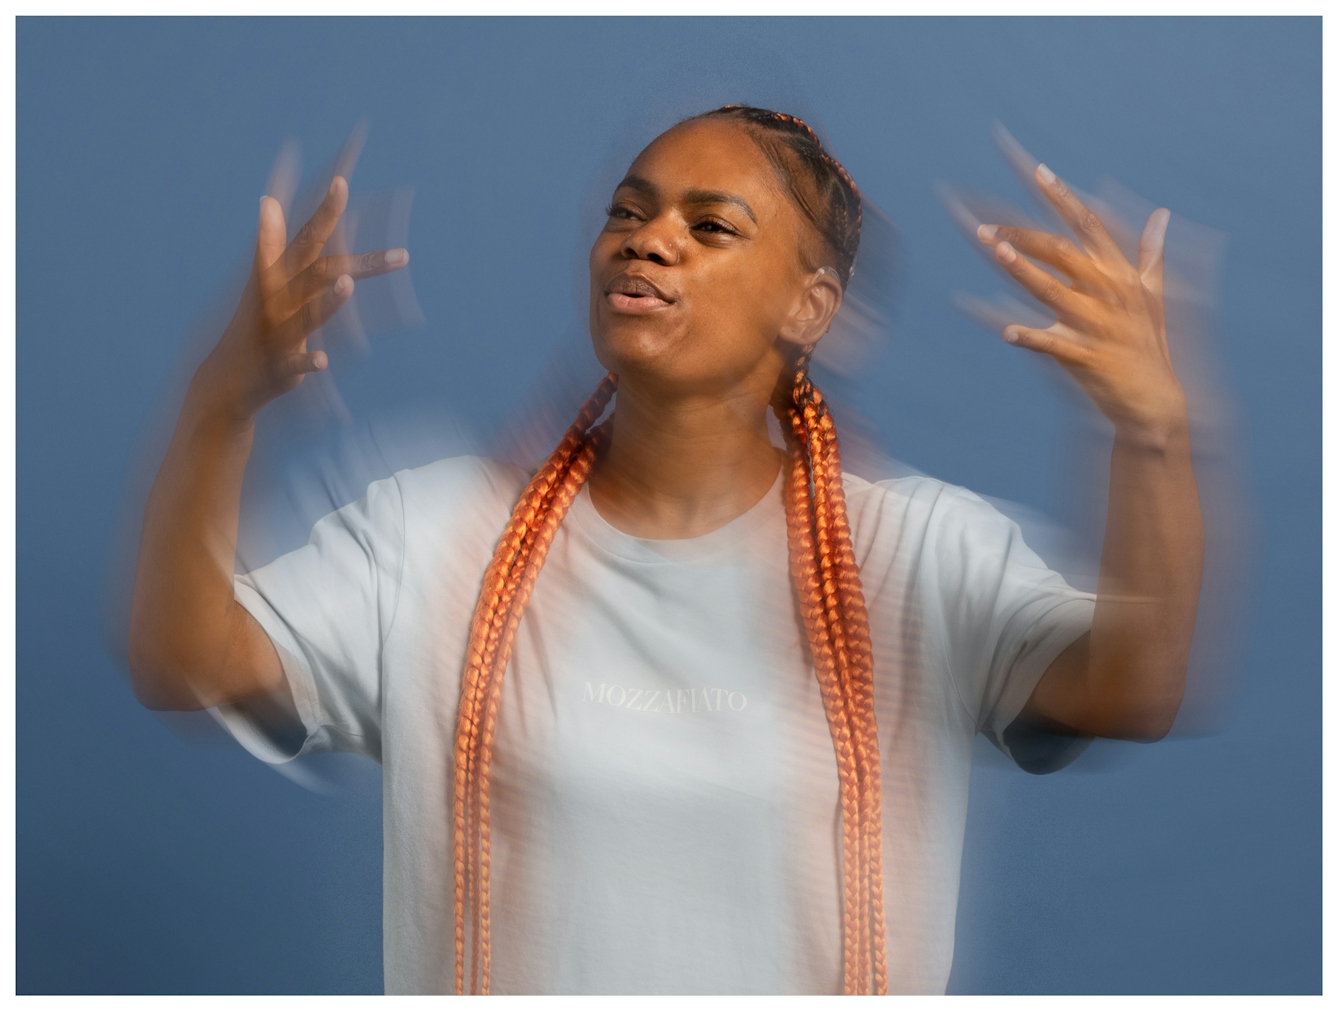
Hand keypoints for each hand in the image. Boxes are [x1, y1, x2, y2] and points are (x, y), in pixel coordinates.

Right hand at [193, 174, 408, 424]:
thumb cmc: (255, 322)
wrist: (225, 380)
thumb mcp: (263, 281)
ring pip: (306, 314)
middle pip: (316, 267)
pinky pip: (297, 364)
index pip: (306, 237)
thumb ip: (272, 240)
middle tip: (349, 199)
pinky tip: (324, 362)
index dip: (324, 210)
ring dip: (327, 300)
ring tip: (348, 283)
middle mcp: (278, 299)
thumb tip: (269, 197)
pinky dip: (309, 363)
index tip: (343, 179)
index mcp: (279, 277)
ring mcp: (277, 332)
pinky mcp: (280, 367)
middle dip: (330, 236)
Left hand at [976, 164, 1186, 448]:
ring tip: (994, 249)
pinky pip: (1053, 345)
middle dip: (1023, 234)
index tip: (1038, 169)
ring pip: (1054, 290)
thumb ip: (1151, 254)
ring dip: (1023, 269)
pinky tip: (1005, 333)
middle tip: (984, 225)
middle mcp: (1109, 293)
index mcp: (1120, 275)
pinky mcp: (1088, 358)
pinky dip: (1030, 338)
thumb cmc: (1149, 346)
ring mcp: (1098, 325)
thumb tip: (1162, 213)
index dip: (1063, 196)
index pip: (1089, 224)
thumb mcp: (1154, 296)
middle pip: (1062, 251)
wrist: (1157, 401)